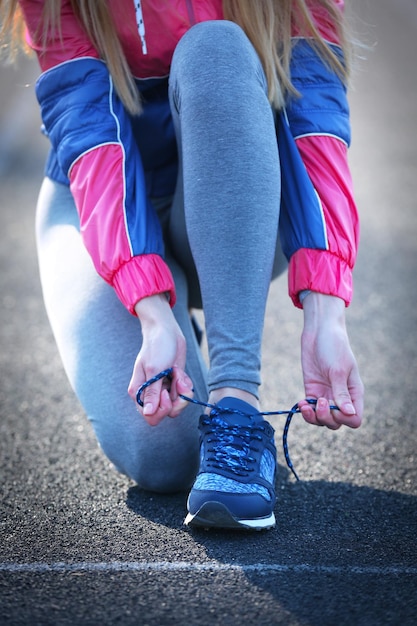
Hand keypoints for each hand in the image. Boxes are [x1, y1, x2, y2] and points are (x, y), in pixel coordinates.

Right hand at [127, 294, 193, 425]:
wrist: (167, 331)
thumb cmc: (157, 346)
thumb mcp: (155, 369)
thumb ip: (152, 392)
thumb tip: (148, 413)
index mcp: (139, 392)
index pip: (150, 416)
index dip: (162, 409)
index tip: (166, 393)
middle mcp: (150, 394)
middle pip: (166, 413)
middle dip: (176, 400)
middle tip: (178, 382)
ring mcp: (162, 390)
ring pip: (177, 405)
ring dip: (182, 389)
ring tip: (177, 372)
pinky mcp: (173, 385)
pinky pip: (183, 395)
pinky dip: (185, 384)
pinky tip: (180, 371)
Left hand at [299, 293, 363, 429]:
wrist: (319, 332)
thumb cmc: (334, 346)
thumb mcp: (338, 369)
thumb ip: (341, 392)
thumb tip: (349, 413)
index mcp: (354, 393)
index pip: (355, 419)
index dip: (344, 419)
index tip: (334, 405)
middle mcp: (341, 397)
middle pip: (337, 422)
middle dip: (327, 418)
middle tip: (320, 401)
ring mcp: (326, 395)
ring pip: (322, 419)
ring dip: (314, 417)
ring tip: (306, 405)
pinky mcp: (313, 391)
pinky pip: (310, 409)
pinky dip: (306, 410)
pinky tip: (301, 403)